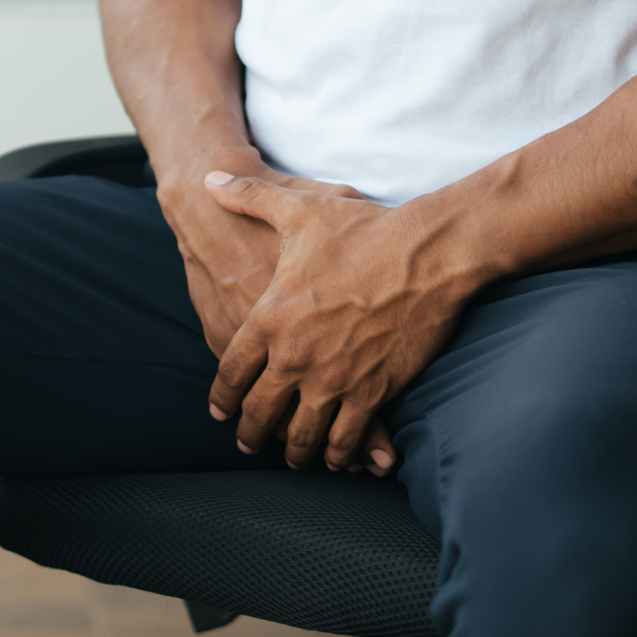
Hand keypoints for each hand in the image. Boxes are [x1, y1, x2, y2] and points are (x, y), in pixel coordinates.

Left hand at [203, 172, 470, 472]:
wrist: (426, 254)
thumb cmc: (363, 229)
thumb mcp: (299, 209)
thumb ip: (249, 197)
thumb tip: (210, 178)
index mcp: (270, 317)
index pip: (231, 371)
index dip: (223, 396)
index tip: (220, 410)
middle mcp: (294, 355)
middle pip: (259, 412)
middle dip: (250, 433)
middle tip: (247, 443)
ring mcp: (333, 379)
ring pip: (301, 435)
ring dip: (293, 452)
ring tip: (292, 458)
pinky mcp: (372, 392)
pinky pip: (346, 439)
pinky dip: (338, 454)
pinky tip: (337, 457)